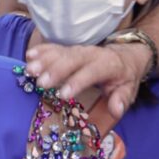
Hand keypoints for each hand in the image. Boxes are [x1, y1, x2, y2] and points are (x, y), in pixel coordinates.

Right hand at [24, 42, 150, 118]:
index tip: (62, 94)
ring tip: (30, 70)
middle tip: (41, 82)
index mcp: (108, 65)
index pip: (92, 72)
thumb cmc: (124, 77)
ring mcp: (78, 51)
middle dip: (55, 70)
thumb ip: (122, 99)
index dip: (77, 81)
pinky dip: (42, 51)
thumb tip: (116, 109)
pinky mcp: (68, 50)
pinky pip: (54, 48)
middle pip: (72, 59)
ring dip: (44, 60)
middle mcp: (91, 54)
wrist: (124, 56)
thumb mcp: (129, 89)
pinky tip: (29, 56)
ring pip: (60, 53)